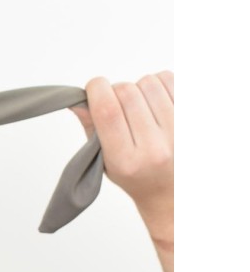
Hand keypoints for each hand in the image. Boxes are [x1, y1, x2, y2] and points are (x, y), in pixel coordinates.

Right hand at [69, 73, 173, 251]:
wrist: (173, 192)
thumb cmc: (136, 175)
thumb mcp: (105, 161)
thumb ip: (91, 128)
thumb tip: (77, 99)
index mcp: (126, 161)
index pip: (108, 111)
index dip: (96, 89)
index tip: (94, 88)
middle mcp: (154, 147)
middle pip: (126, 92)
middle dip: (116, 90)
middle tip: (118, 105)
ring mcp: (178, 132)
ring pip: (148, 82)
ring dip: (138, 87)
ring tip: (140, 106)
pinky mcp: (193, 118)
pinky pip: (169, 79)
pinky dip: (158, 83)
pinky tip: (155, 100)